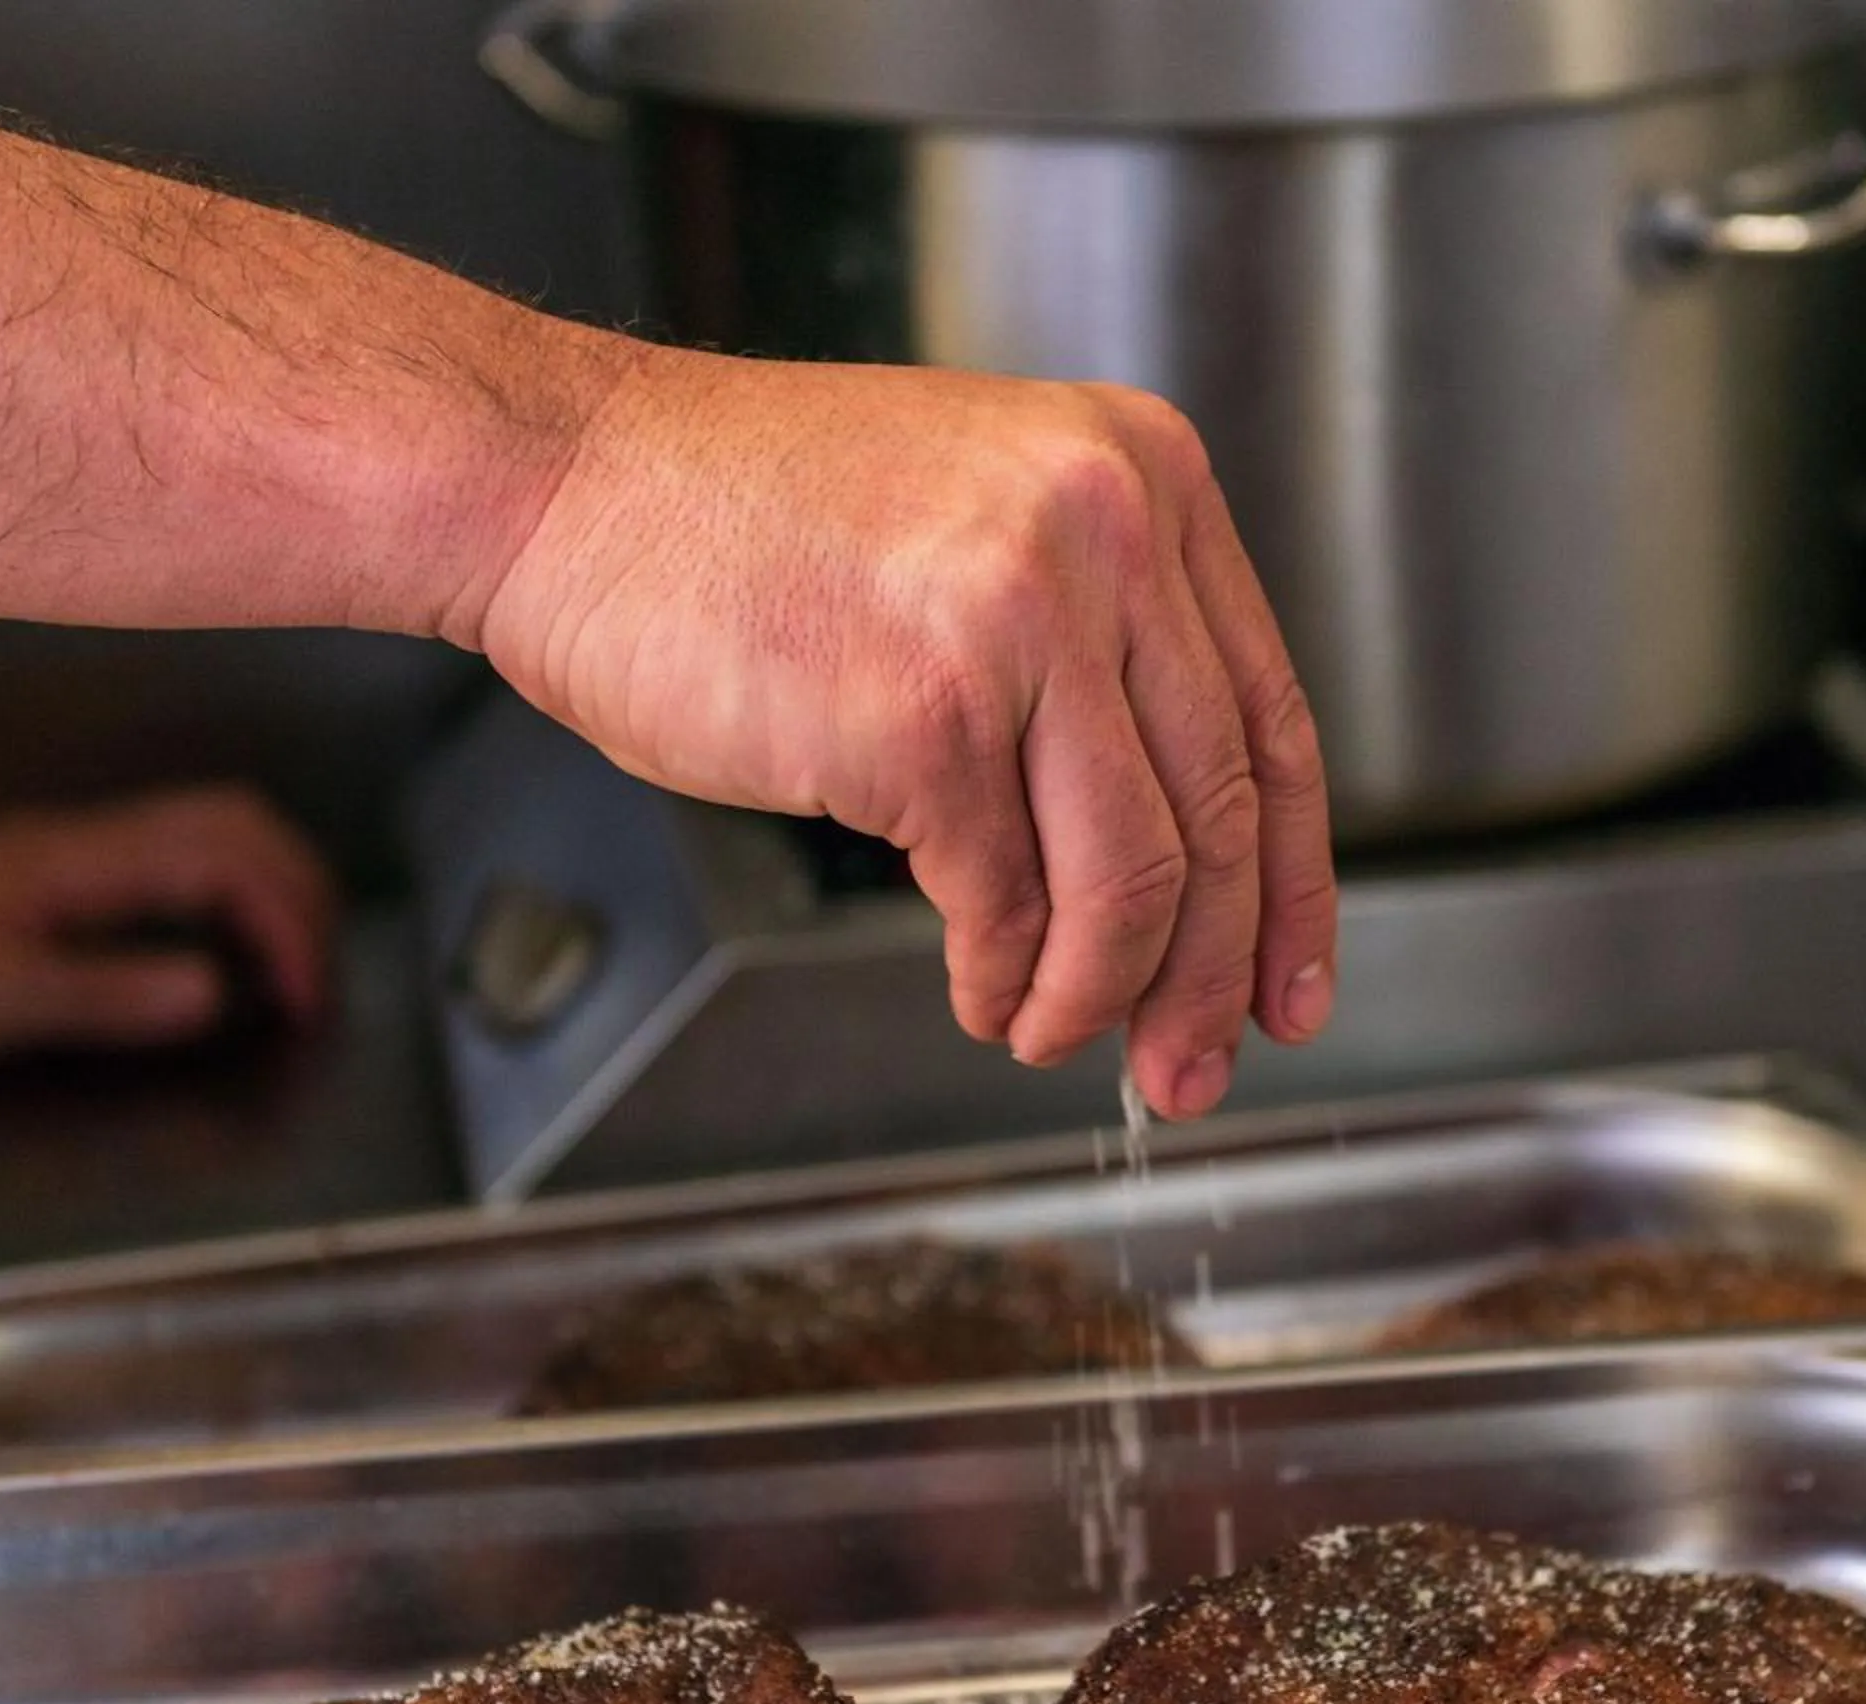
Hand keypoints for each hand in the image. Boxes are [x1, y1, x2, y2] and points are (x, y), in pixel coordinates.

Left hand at [0, 785, 336, 1071]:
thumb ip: (100, 993)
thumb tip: (215, 993)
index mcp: (81, 863)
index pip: (228, 864)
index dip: (288, 930)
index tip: (300, 1006)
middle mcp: (90, 838)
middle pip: (243, 825)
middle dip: (306, 899)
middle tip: (320, 987)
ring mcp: (80, 846)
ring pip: (220, 829)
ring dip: (279, 889)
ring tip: (293, 968)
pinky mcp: (68, 867)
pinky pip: (186, 855)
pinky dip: (237, 895)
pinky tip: (229, 951)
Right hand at [478, 343, 1339, 1121]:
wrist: (570, 483)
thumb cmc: (743, 520)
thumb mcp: (982, 521)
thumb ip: (1096, 647)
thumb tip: (1178, 859)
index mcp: (1145, 474)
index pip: (1270, 720)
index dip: (1295, 884)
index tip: (1289, 985)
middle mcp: (1109, 530)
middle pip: (1222, 813)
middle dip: (1212, 975)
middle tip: (1192, 1067)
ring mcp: (1022, 618)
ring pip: (1134, 875)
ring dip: (1104, 995)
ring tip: (1053, 1037)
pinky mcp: (929, 714)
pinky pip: (1010, 897)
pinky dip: (1006, 975)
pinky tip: (982, 993)